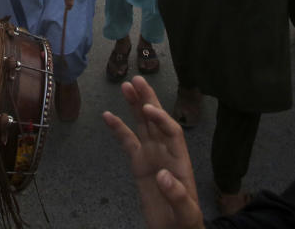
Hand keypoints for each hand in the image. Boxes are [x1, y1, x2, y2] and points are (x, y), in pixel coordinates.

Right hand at [103, 76, 201, 228]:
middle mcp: (165, 152)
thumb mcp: (187, 212)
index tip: (148, 108)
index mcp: (180, 160)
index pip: (172, 132)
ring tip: (125, 86)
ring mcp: (151, 156)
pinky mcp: (139, 164)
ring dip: (134, 105)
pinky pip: (127, 142)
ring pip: (142, 125)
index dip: (161, 118)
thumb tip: (163, 175)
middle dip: (148, 99)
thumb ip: (178, 194)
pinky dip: (118, 128)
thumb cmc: (185, 222)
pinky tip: (107, 115)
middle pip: (156, 120)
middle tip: (137, 80)